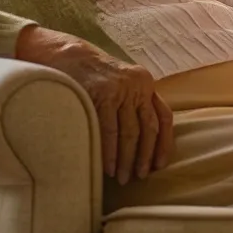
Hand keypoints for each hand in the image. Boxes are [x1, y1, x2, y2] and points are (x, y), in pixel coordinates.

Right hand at [16, 25, 172, 183]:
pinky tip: (108, 167)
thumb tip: (145, 142)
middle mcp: (137, 85)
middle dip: (144, 157)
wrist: (67, 55)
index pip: (163, 117)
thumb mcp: (122, 83)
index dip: (164, 143)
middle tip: (140, 177)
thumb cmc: (94, 76)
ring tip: (123, 177)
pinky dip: (109, 152)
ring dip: (126, 159)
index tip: (160, 164)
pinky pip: (108, 130)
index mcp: (145, 83)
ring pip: (129, 132)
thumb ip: (135, 103)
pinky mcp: (101, 95)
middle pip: (148, 128)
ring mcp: (119, 89)